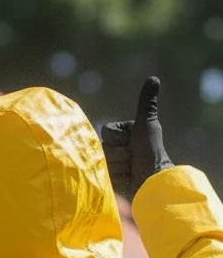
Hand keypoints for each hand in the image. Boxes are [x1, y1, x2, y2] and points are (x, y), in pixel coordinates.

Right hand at [101, 77, 173, 199]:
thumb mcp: (147, 124)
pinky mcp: (111, 179)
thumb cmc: (150, 150)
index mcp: (124, 133)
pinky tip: (128, 179)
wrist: (152, 179)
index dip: (118, 138)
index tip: (132, 142)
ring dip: (118, 166)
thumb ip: (146, 103)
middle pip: (103, 146)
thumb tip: (153, 78)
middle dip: (118, 154)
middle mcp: (118, 147)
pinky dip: (117, 178)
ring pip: (103, 161)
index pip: (106, 131)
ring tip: (131, 170)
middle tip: (132, 158)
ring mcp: (114, 163)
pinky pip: (104, 175)